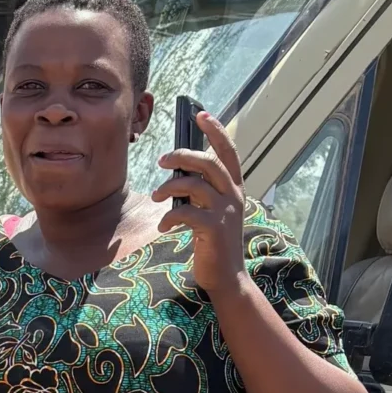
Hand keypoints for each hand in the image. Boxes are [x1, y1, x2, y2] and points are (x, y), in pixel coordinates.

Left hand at [154, 108, 246, 294]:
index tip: (201, 114)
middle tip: (162, 160)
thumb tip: (178, 175)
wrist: (228, 278)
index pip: (229, 151)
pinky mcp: (214, 229)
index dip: (216, 131)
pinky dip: (169, 217)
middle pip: (209, 162)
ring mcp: (225, 212)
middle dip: (182, 155)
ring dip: (169, 187)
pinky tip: (163, 225)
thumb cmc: (215, 244)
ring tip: (156, 195)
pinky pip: (186, 212)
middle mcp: (233, 196)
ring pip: (194, 185)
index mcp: (234, 188)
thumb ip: (202, 193)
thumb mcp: (212, 212)